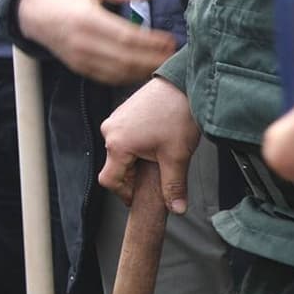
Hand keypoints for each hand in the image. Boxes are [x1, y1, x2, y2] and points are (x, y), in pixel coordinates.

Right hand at [15, 0, 177, 85]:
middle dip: (153, 59)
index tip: (170, 40)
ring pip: (119, 72)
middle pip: (126, 58)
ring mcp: (80, 59)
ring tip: (163, 63)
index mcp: (87, 18)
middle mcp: (83, 42)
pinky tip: (143, 70)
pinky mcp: (79, 68)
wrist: (34, 15)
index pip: (126, 35)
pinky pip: (108, 78)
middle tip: (174, 55)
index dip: (151, 41)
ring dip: (143, 70)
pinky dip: (128, 77)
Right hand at [97, 76, 198, 212]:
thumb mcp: (177, 156)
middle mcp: (110, 131)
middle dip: (133, 175)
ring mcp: (115, 120)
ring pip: (120, 151)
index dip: (124, 193)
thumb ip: (174, 186)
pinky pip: (124, 136)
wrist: (184, 84)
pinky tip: (156, 140)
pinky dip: (137, 145)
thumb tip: (176, 209)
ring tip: (159, 154)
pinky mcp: (123, 112)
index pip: (109, 180)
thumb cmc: (177, 115)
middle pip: (115, 165)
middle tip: (156, 174)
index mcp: (118, 144)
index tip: (138, 197)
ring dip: (136, 159)